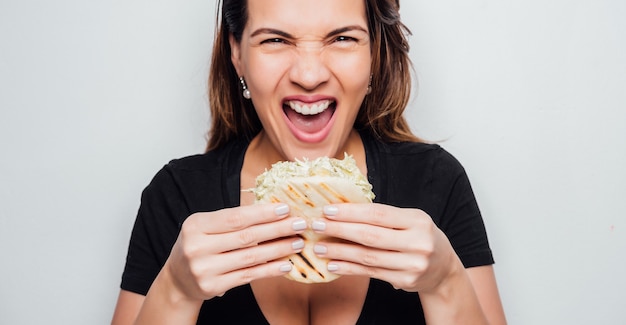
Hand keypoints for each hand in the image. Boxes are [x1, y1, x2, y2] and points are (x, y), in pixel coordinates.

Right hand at [162, 203, 305, 300]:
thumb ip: (233, 220)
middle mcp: (197, 246)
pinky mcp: (212, 286)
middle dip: (277, 229)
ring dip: (278, 249)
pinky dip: (269, 270)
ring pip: (250, 257)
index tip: (286, 208)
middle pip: (246, 236)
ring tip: (297, 243)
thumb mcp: (206, 227)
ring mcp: (204, 268)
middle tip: (300, 224)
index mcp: (196, 225)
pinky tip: (286, 264)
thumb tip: (273, 210)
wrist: (177, 279)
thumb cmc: (200, 245)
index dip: (263, 213)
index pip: (236, 217)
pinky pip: (248, 276)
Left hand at [311, 203, 460, 292]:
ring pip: (368, 256)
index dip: (351, 212)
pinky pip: (371, 273)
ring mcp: (413, 264)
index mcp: (418, 220)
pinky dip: (349, 269)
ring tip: (319, 247)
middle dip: (339, 230)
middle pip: (371, 235)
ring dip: (339, 252)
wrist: (444, 269)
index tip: (327, 210)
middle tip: (316, 225)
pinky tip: (333, 264)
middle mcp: (418, 242)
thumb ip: (383, 216)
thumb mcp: (410, 221)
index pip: (378, 214)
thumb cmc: (419, 237)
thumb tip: (343, 209)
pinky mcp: (406, 280)